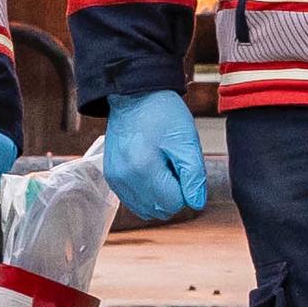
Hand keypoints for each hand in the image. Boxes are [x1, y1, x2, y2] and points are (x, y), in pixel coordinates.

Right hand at [98, 90, 209, 222]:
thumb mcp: (187, 141)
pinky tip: (149, 169)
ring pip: (146, 209)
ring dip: (159, 195)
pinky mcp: (111, 178)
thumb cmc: (161, 114)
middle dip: (172, 193)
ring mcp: (115, 180)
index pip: (174, 203)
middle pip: (159, 210)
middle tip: (172, 165)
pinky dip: (146, 192)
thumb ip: (194, 176)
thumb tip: (196, 203)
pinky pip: (133, 201)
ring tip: (160, 166)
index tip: (182, 166)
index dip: (185, 189)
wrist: (134, 97)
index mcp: (143, 169)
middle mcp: (124, 178)